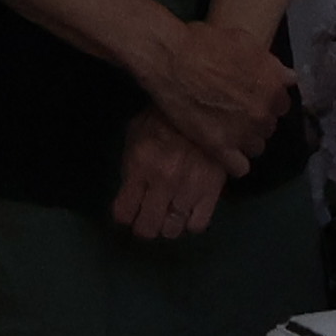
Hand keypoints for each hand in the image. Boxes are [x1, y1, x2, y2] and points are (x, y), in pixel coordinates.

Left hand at [109, 108, 232, 242]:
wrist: (204, 104)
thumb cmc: (164, 117)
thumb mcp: (136, 132)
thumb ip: (131, 163)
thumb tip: (128, 190)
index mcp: (140, 165)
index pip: (123, 213)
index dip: (124, 214)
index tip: (129, 210)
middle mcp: (163, 182)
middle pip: (147, 228)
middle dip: (144, 225)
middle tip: (149, 216)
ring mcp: (189, 189)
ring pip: (172, 230)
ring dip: (168, 224)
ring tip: (170, 212)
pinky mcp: (212, 191)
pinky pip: (197, 225)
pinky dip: (191, 222)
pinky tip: (188, 210)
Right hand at [132, 9, 294, 174]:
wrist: (172, 59)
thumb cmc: (206, 43)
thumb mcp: (244, 42)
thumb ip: (271, 64)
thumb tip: (290, 78)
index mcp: (272, 87)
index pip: (282, 105)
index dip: (266, 100)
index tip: (253, 97)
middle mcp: (263, 113)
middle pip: (268, 127)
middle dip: (256, 120)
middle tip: (236, 112)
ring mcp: (243, 133)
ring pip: (256, 147)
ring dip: (245, 140)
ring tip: (228, 132)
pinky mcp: (220, 148)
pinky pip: (239, 167)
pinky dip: (234, 162)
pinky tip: (224, 152)